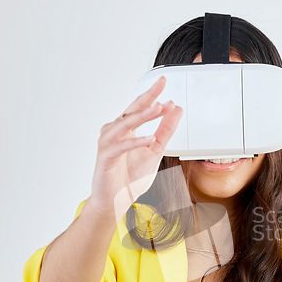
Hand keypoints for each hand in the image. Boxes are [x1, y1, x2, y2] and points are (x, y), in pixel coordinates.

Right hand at [89, 76, 182, 220]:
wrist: (117, 201)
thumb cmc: (130, 177)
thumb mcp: (155, 150)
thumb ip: (165, 130)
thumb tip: (176, 109)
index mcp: (126, 129)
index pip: (139, 107)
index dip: (151, 94)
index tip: (163, 81)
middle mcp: (114, 131)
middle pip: (132, 110)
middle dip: (147, 98)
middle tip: (161, 86)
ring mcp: (108, 143)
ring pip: (125, 125)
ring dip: (142, 116)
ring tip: (158, 108)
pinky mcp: (106, 158)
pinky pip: (121, 147)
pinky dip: (135, 142)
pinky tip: (148, 138)